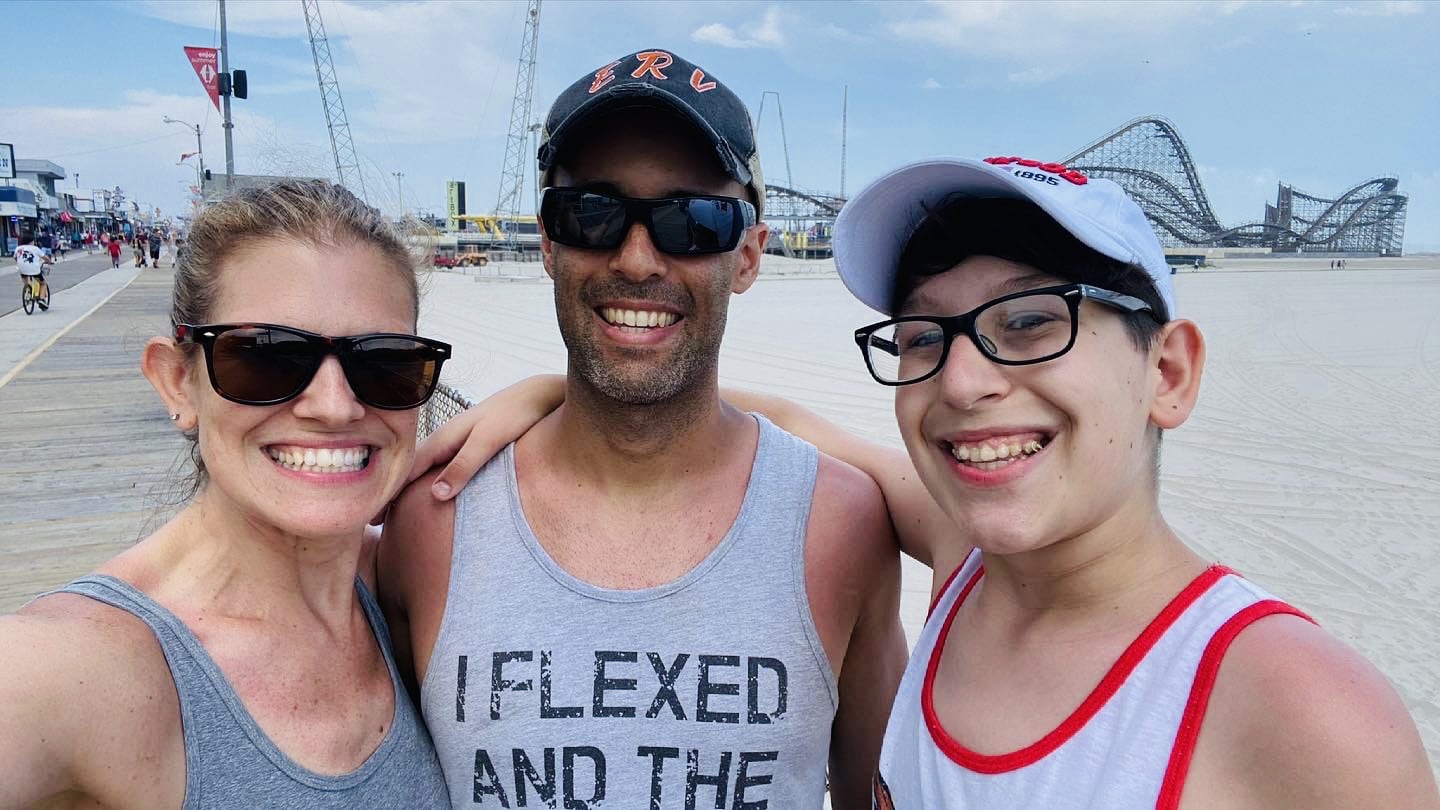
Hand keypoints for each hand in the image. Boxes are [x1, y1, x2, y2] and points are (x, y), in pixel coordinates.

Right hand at [372, 374, 565, 522]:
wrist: (538, 394)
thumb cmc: (515, 414)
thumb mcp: (489, 442)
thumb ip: (464, 466)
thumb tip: (436, 495)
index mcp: (443, 439)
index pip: (407, 472)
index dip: (390, 497)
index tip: (374, 520)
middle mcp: (445, 440)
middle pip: (410, 471)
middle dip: (393, 495)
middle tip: (377, 523)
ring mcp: (456, 442)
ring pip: (424, 469)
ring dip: (409, 489)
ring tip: (396, 512)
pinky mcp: (468, 445)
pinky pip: (439, 467)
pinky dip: (427, 482)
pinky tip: (430, 493)